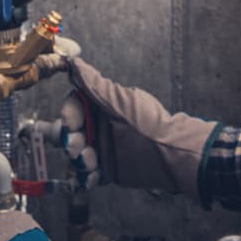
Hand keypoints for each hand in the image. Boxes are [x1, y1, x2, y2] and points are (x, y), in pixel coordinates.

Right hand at [61, 58, 221, 200]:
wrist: (171, 153)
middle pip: (71, 133)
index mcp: (101, 107)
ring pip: (77, 155)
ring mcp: (102, 149)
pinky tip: (92, 176)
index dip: (69, 114)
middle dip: (70, 140)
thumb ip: (94, 85)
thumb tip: (74, 63)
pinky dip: (86, 177)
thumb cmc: (148, 122)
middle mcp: (99, 127)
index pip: (74, 107)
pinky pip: (88, 174)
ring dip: (79, 159)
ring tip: (91, 162)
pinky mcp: (108, 169)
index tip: (71, 124)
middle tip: (77, 147)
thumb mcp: (119, 101)